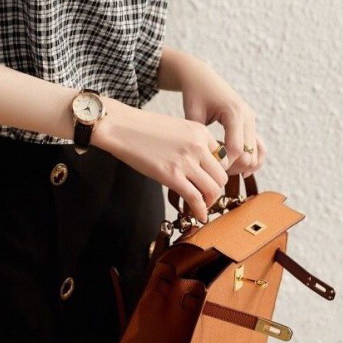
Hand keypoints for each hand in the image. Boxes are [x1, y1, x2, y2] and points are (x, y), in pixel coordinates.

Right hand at [94, 99, 230, 223]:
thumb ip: (191, 143)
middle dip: (216, 189)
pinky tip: (198, 215)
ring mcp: (185, 161)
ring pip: (213, 189)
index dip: (216, 173)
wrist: (120, 126)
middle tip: (206, 196)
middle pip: (221, 176)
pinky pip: (196, 198)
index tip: (209, 181)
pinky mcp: (171, 175)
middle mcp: (198, 146)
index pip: (222, 159)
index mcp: (200, 131)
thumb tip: (199, 166)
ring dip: (210, 202)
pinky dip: (200, 210)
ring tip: (201, 206)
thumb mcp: (176, 128)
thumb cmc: (142, 127)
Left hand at [173, 55, 266, 178]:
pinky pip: (259, 147)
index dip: (223, 163)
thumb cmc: (194, 93)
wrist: (201, 77)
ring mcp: (252, 120)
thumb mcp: (192, 114)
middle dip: (233, 167)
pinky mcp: (251, 123)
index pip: (235, 149)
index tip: (208, 168)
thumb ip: (200, 138)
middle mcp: (248, 117)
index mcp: (234, 113)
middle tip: (215, 171)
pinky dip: (252, 159)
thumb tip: (205, 163)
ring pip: (259, 153)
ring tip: (226, 171)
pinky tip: (239, 169)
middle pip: (249, 154)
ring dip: (244, 166)